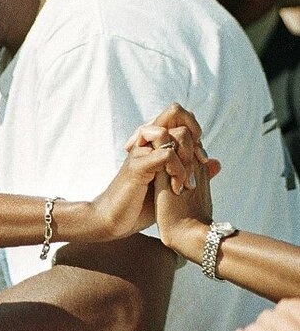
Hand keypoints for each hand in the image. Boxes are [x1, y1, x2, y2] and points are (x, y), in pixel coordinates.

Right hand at [86, 104, 216, 240]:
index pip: (179, 116)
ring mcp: (139, 152)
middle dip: (193, 137)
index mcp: (153, 142)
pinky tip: (178, 186)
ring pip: (168, 132)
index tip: (202, 158)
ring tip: (187, 178)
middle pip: (173, 112)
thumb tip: (215, 163)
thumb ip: (191, 170)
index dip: (196, 131)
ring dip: (185, 153)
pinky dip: (177, 168)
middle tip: (198, 162)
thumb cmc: (140, 203)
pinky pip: (164, 155)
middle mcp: (145, 141)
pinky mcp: (135, 168)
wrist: (115, 218)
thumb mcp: (171, 184)